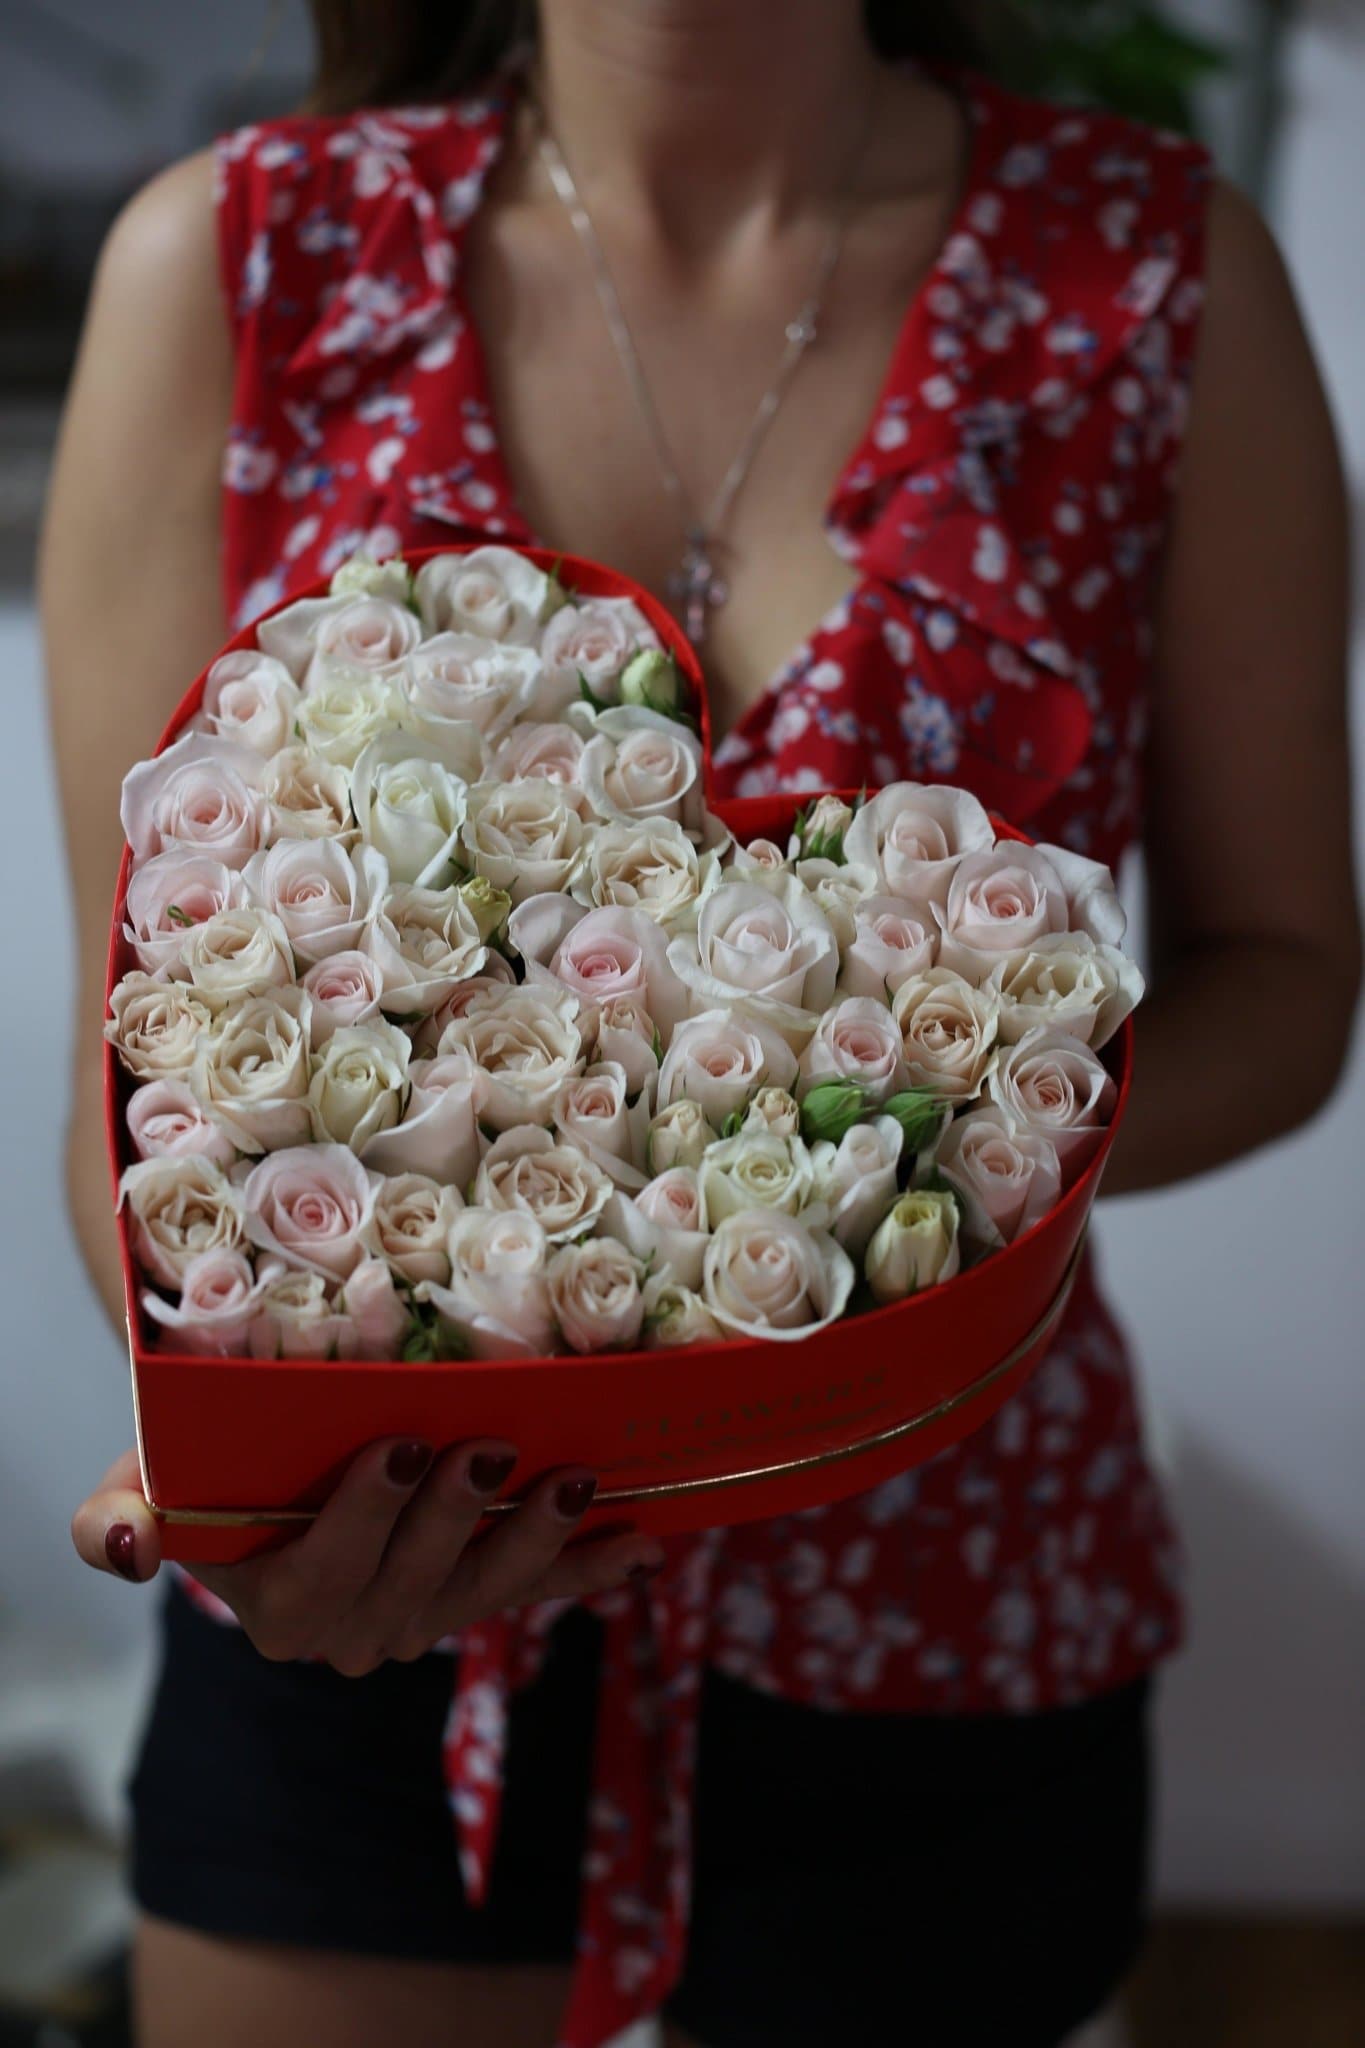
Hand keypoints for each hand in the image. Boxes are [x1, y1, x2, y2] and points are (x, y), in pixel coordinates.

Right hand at [71, 1441, 664, 1675]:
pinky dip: (589, 1569)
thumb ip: (118, 1520)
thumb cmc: (200, 1470)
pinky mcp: (473, 1596)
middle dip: (459, 1515)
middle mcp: (355, 1629)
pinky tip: (640, 1544)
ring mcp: (422, 1619)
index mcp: (278, 1605)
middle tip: (495, 1446)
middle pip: (414, 1580)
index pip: (323, 1569)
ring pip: (485, 1589)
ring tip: (577, 1483)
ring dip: (537, 1539)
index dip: (364, 1513)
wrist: (256, 1477)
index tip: (400, 1445)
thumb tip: (126, 1547)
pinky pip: (535, 1590)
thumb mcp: (142, 1483)